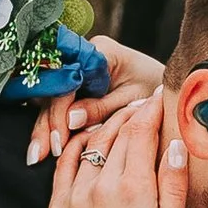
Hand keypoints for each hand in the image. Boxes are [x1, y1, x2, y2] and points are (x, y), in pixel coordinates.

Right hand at [24, 33, 164, 165]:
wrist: (171, 89)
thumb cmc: (157, 92)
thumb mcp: (133, 102)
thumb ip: (102, 108)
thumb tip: (70, 120)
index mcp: (101, 51)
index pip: (70, 80)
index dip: (60, 111)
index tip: (60, 139)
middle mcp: (84, 56)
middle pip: (56, 90)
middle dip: (47, 123)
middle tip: (41, 153)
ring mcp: (77, 70)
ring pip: (52, 100)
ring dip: (44, 128)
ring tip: (36, 157)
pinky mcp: (76, 86)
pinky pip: (58, 107)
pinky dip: (52, 127)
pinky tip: (43, 149)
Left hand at [47, 93, 187, 207]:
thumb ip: (173, 187)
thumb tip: (177, 146)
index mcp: (132, 191)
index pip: (140, 132)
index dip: (151, 110)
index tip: (161, 97)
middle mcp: (99, 185)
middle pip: (117, 131)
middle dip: (133, 113)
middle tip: (146, 104)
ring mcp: (75, 193)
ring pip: (92, 141)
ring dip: (109, 124)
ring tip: (125, 117)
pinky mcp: (59, 203)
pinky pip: (66, 159)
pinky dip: (79, 142)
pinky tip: (92, 136)